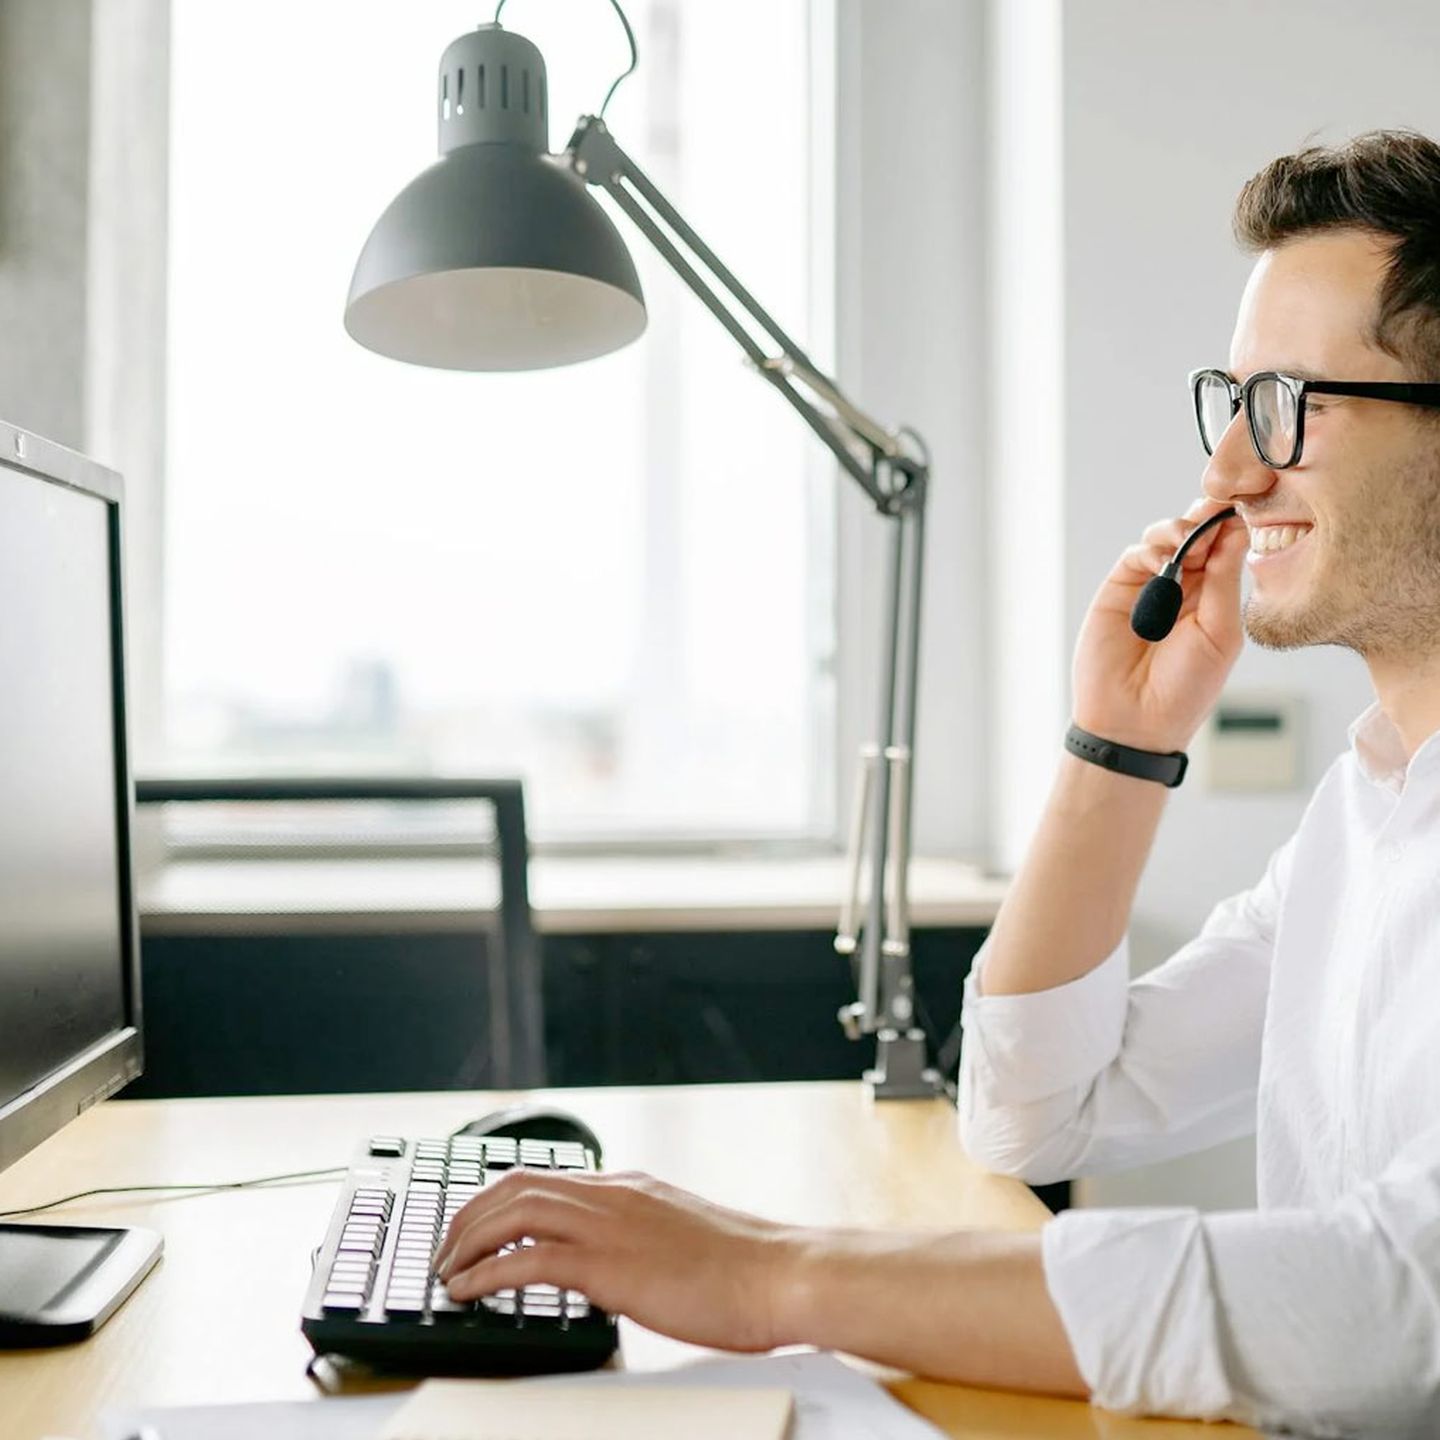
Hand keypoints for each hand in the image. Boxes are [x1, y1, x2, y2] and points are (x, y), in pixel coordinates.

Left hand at [433, 1168, 799, 1351]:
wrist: (781, 1275)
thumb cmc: (744, 1269)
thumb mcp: (681, 1237)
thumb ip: (641, 1237)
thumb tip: (611, 1263)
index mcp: (629, 1186)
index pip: (543, 1175)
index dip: (496, 1198)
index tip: (471, 1225)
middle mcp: (613, 1194)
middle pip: (515, 1184)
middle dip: (468, 1216)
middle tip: (444, 1250)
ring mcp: (611, 1225)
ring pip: (513, 1211)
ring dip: (467, 1240)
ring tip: (445, 1271)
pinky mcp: (611, 1265)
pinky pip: (528, 1260)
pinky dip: (486, 1273)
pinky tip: (467, 1292)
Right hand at [1071, 498, 1247, 751]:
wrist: (1135, 720)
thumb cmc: (1185, 689)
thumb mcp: (1220, 633)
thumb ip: (1223, 581)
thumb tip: (1234, 530)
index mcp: (1215, 597)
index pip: (1226, 547)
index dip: (1233, 524)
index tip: (1246, 504)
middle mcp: (1184, 586)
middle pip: (1198, 533)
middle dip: (1207, 517)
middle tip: (1216, 509)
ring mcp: (1150, 586)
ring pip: (1166, 537)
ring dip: (1179, 529)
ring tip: (1187, 540)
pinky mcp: (1119, 590)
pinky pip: (1135, 556)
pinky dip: (1150, 549)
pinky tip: (1161, 559)